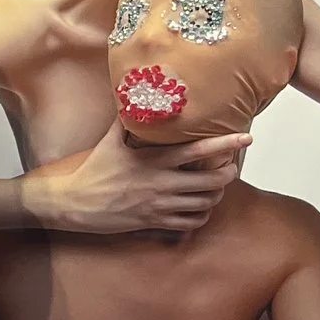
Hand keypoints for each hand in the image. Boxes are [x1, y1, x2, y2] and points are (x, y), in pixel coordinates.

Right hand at [41, 117, 250, 233]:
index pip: (199, 151)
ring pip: (205, 202)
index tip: (245, 138)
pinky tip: (199, 207)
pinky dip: (201, 215)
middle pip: (213, 181)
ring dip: (216, 194)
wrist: (74, 204)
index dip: (226, 144)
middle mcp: (162, 184)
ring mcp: (160, 205)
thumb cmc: (93, 171)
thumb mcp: (109, 142)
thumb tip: (134, 97)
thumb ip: (126, 121)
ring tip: (216, 186)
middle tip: (230, 167)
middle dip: (228, 173)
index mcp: (153, 161)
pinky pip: (191, 222)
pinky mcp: (155, 222)